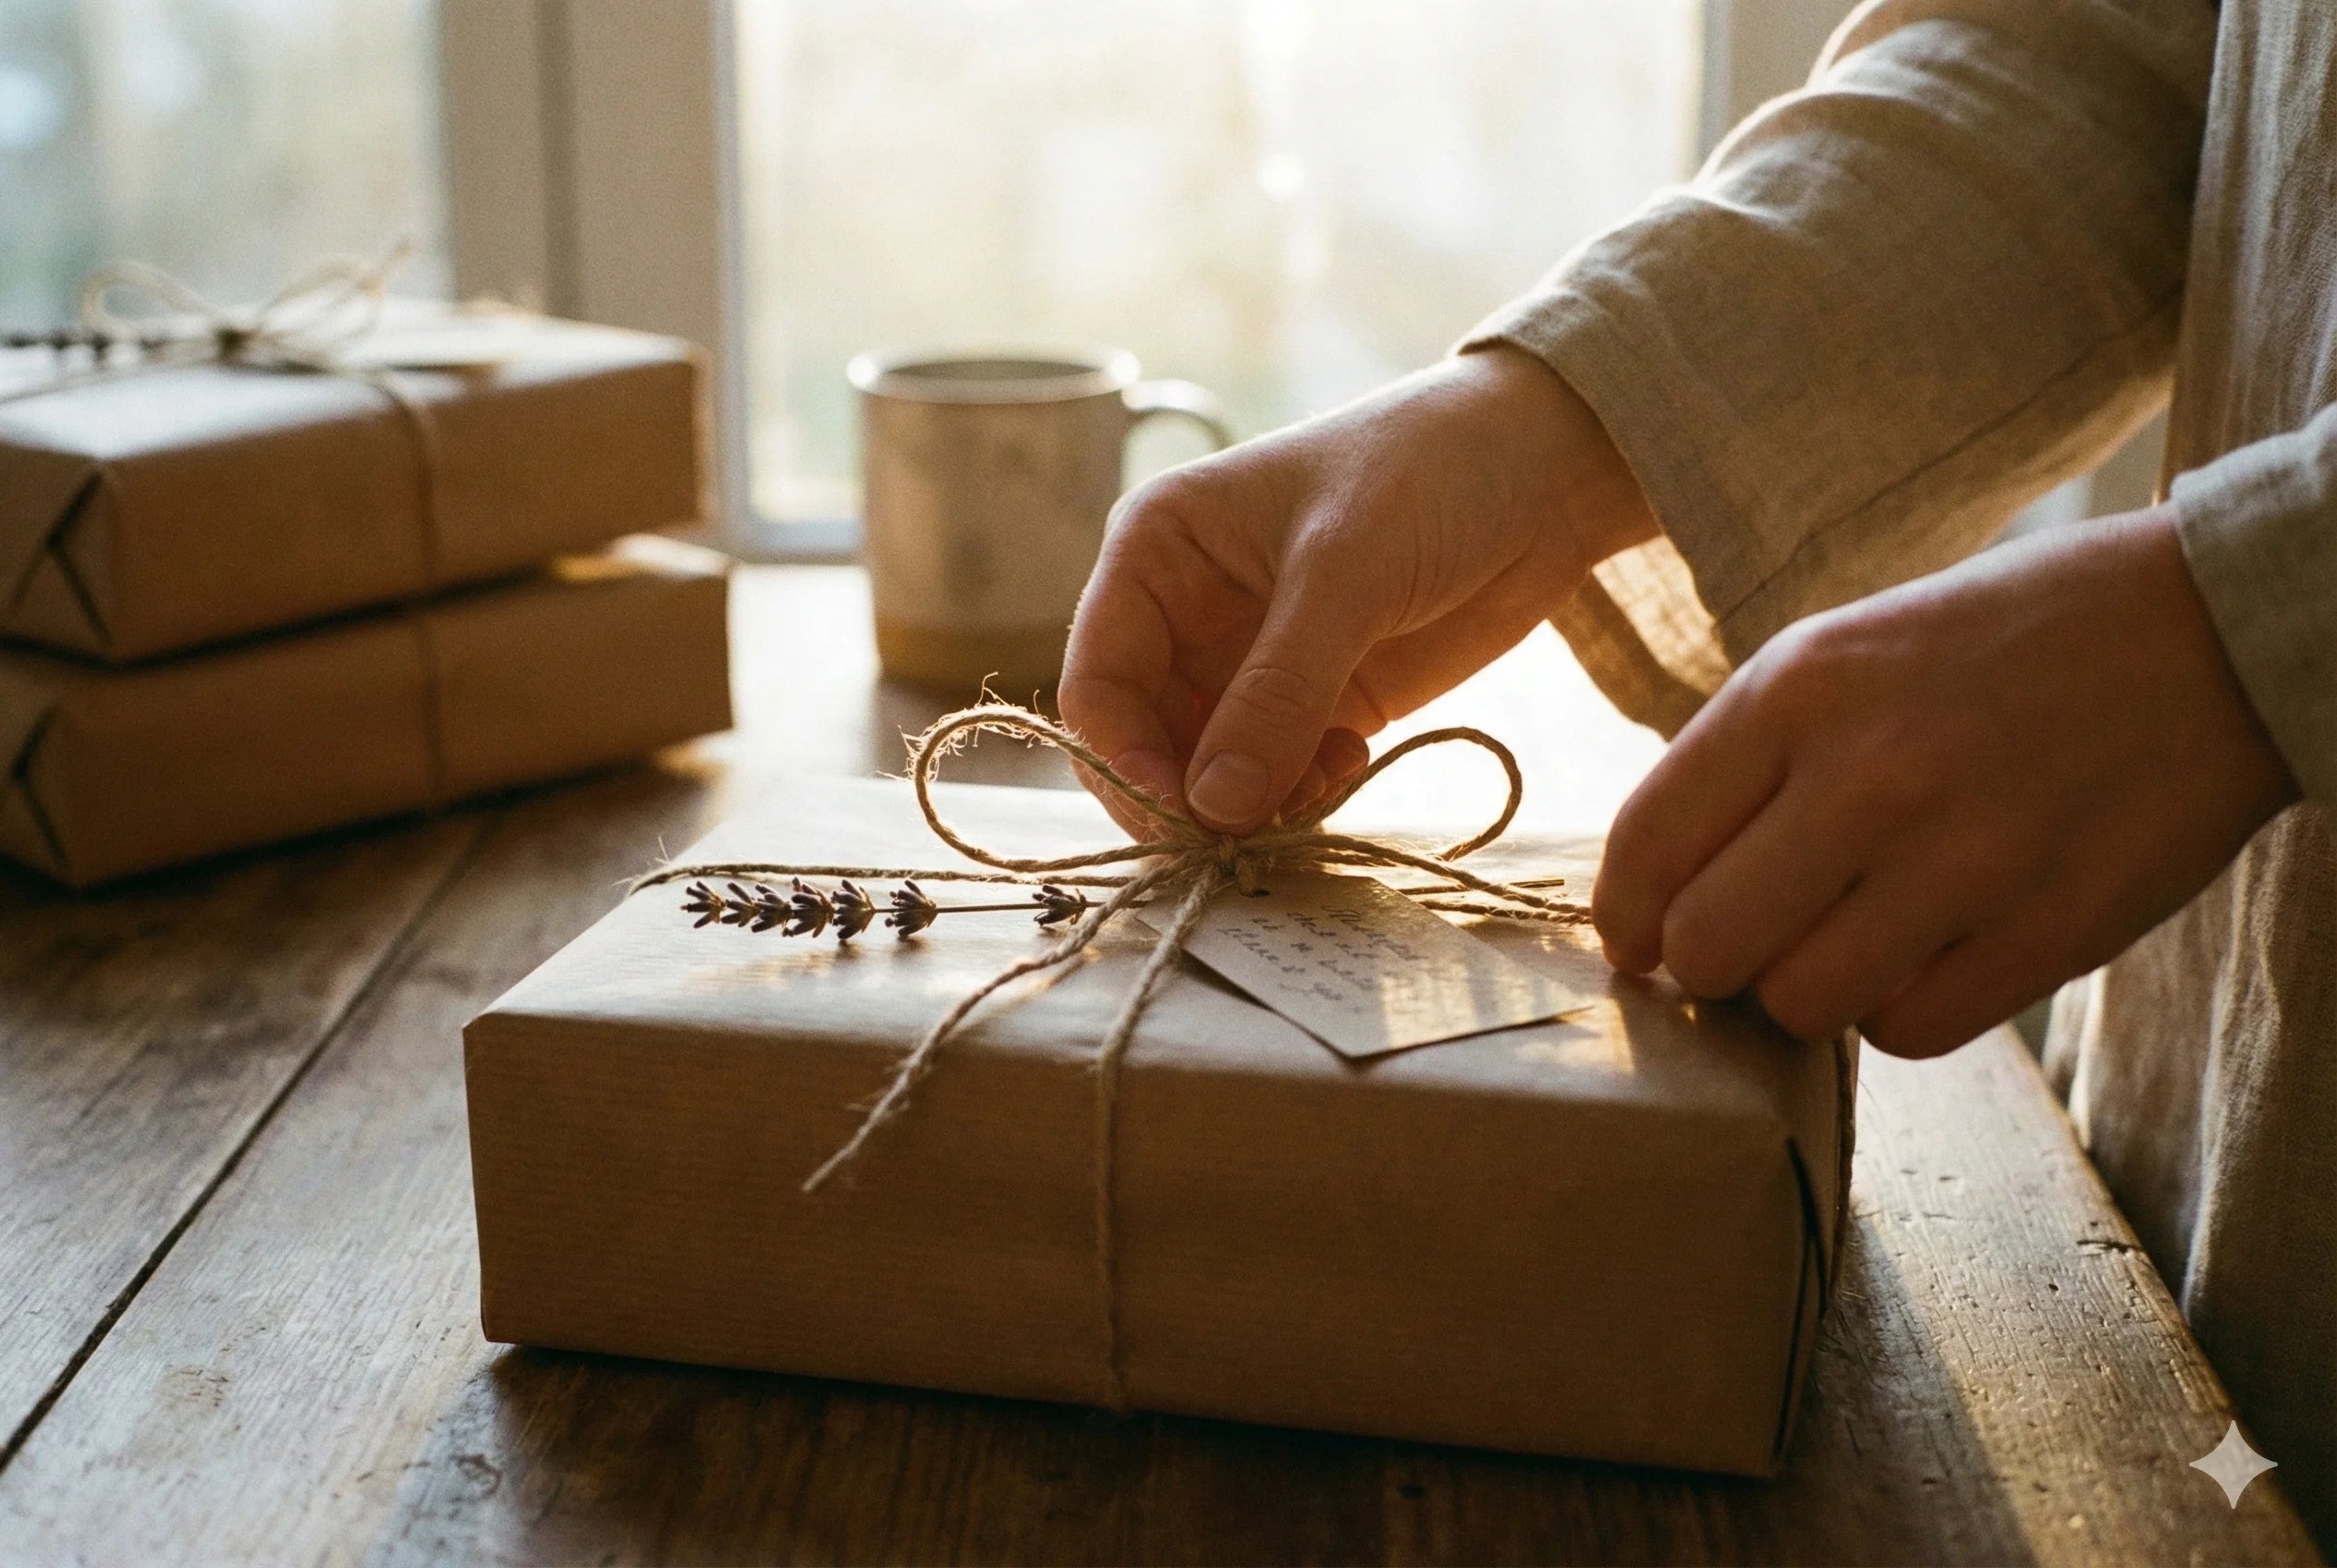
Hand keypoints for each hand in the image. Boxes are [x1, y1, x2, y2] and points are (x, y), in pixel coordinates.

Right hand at [1059, 347, 1656, 836]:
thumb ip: (1277, 692)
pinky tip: (1349, 766)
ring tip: (1318, 787)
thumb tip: (1211, 809)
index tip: (1183, 818)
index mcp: (1157, 553)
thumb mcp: (1344, 573)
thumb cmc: (1428, 474)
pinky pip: (1273, 777)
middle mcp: (1186, 614)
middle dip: (1188, 798)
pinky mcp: (1314, 700)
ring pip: (1207, 774)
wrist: (1547, 468)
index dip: (1124, 760)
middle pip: (1143, 744)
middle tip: (1249, 834)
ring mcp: (1249, 663)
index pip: (1098, 684)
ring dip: (1248, 805)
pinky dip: (1299, 796)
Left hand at [1594, 507, 2297, 1057]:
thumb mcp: (1843, 653)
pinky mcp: (2047, 930)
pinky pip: (1908, 1033)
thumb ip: (1743, 762)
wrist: (2206, 632)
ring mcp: (1962, 858)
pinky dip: (1901, 1011)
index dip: (1625, 920)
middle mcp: (1867, 773)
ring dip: (1811, 991)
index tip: (1638, 944)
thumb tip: (1657, 896)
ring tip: (1853, 936)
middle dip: (1714, 963)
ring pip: (1801, 1006)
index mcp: (1798, 689)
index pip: (1646, 847)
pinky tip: (1930, 950)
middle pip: (1708, 948)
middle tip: (1756, 941)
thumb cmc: (1996, 647)